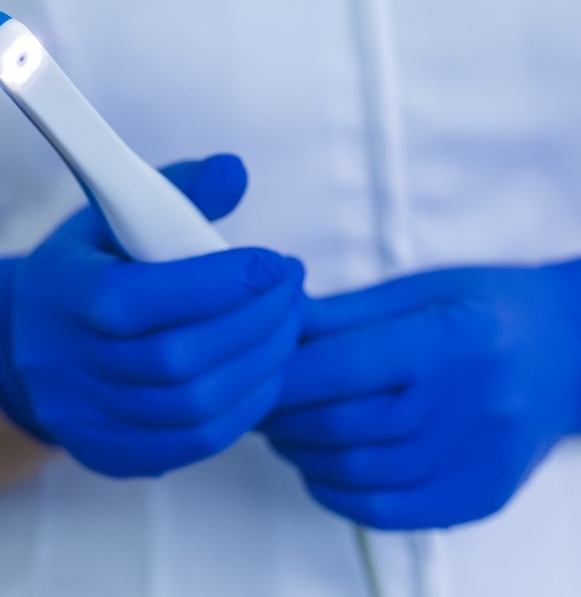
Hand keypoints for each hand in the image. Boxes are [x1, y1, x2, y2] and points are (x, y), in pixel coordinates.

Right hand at [0, 154, 304, 476]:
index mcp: (62, 294)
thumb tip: (236, 172)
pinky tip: (266, 370)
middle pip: (177, 359)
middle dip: (256, 322)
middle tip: (293, 291)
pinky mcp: (112, 453)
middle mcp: (66, 365)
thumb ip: (178, 190)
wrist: (31, 343)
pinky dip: (246, 406)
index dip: (220, 283)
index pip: (141, 298)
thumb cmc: (89, 269)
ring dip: (261, 364)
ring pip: (195, 406)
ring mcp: (88, 419)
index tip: (275, 263)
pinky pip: (196, 442)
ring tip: (289, 326)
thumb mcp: (116, 215)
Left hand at [260, 262, 580, 528]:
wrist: (569, 353)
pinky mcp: (477, 497)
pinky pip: (386, 512)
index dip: (282, 375)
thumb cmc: (489, 309)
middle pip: (340, 425)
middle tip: (258, 402)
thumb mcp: (419, 290)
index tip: (253, 372)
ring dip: (300, 454)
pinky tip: (319, 468)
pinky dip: (336, 493)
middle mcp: (466, 406)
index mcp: (448, 340)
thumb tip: (277, 323)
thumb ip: (343, 313)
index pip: (340, 367)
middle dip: (280, 416)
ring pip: (355, 473)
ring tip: (283, 431)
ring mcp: (475, 460)